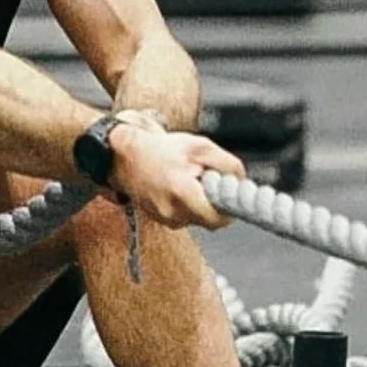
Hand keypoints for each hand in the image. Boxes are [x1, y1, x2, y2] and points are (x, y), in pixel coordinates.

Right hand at [107, 118, 244, 230]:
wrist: (124, 156)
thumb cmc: (160, 150)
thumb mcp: (201, 147)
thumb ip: (228, 165)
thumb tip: (241, 181)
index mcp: (182, 192)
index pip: (219, 218)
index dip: (231, 207)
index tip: (234, 196)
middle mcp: (172, 212)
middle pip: (210, 219)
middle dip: (215, 201)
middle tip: (210, 181)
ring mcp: (165, 218)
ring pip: (198, 217)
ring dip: (200, 201)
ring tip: (189, 178)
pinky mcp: (161, 219)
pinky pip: (185, 216)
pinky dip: (187, 202)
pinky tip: (178, 185)